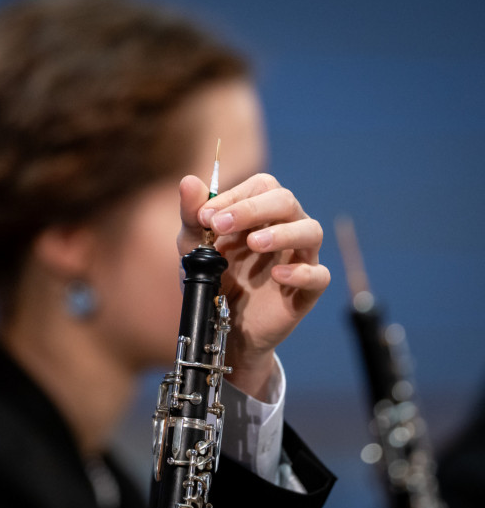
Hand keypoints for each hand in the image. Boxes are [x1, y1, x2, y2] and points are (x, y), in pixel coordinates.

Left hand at [177, 173, 329, 399]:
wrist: (221, 326)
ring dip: (283, 233)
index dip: (234, 196)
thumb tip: (188, 180)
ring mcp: (298, 258)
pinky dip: (301, 273)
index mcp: (260, 213)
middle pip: (286, 201)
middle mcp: (285, 228)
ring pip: (311, 230)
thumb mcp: (194, 248)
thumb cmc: (212, 278)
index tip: (205, 216)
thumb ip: (192, 216)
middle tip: (222, 225)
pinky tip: (276, 276)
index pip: (261, 186)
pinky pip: (319, 275)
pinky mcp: (306, 290)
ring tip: (254, 244)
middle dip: (253, 209)